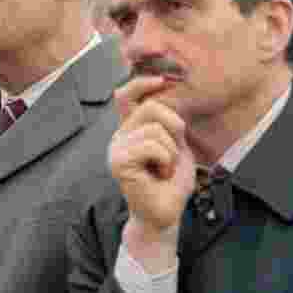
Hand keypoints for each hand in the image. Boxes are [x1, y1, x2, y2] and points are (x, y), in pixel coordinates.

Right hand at [109, 75, 194, 237]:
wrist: (164, 213)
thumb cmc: (170, 182)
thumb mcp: (176, 145)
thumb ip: (169, 124)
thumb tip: (167, 98)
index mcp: (131, 129)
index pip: (126, 96)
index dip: (141, 83)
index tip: (161, 79)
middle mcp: (120, 136)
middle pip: (152, 107)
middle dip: (175, 128)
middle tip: (172, 154)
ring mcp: (116, 148)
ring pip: (156, 130)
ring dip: (171, 152)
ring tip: (163, 168)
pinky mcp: (118, 162)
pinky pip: (152, 146)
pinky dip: (165, 161)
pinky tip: (158, 174)